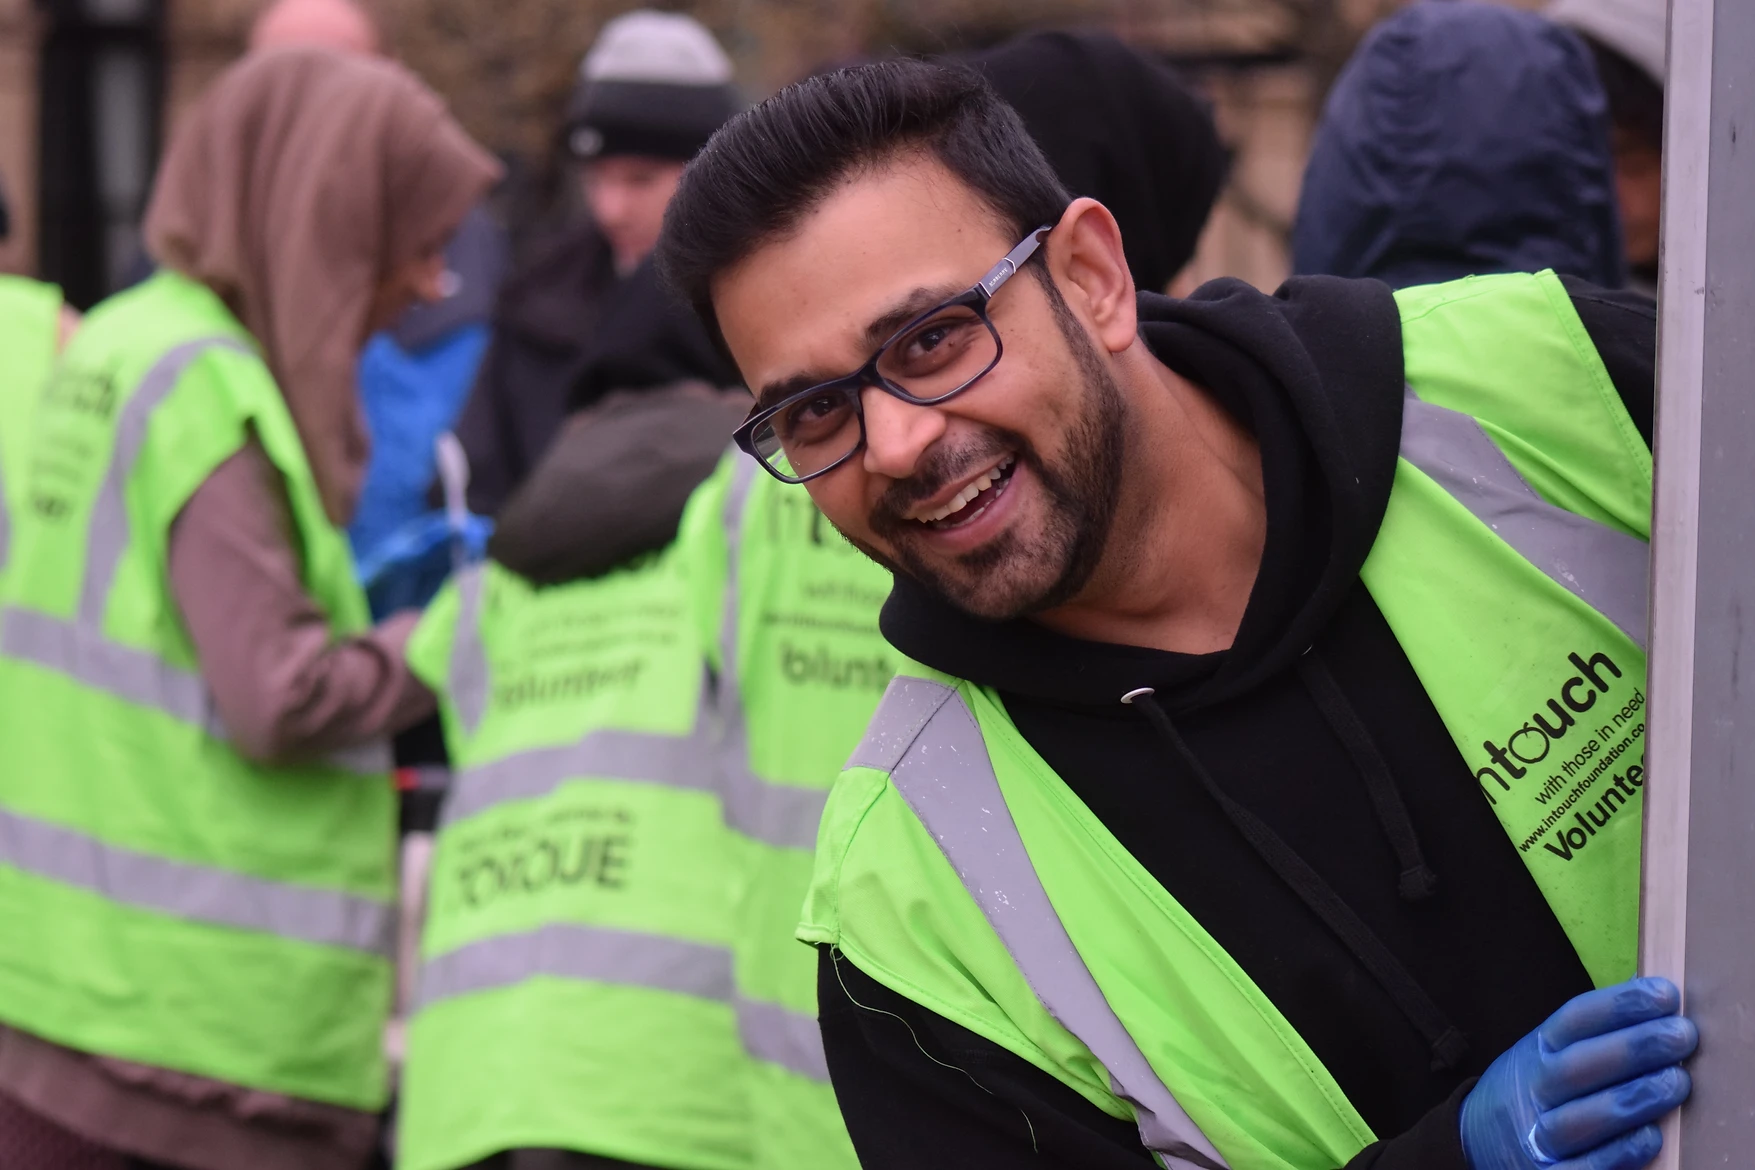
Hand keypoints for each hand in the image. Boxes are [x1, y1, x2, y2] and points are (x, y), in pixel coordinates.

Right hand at [1460, 977, 1696, 1169]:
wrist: (1479, 1138)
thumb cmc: (1536, 1089)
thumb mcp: (1548, 1051)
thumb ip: (1594, 1035)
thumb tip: (1654, 999)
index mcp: (1536, 1050)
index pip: (1574, 1020)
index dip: (1619, 1005)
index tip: (1664, 995)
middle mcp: (1533, 1088)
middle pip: (1577, 1066)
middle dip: (1633, 1048)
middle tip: (1682, 1035)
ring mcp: (1535, 1134)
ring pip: (1579, 1118)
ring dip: (1631, 1099)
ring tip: (1677, 1082)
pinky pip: (1582, 1169)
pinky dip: (1616, 1154)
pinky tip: (1651, 1137)